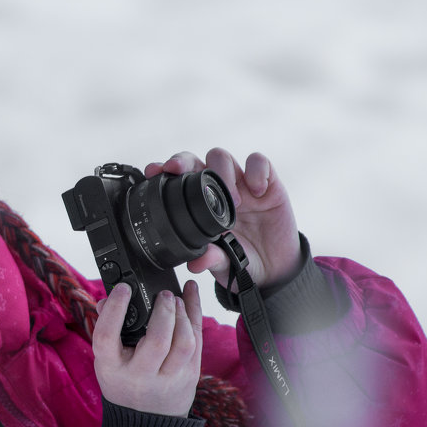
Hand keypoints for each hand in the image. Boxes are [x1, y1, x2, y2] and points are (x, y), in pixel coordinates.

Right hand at [93, 280, 202, 416]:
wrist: (146, 424)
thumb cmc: (123, 383)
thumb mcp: (107, 361)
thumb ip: (108, 329)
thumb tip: (109, 297)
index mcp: (111, 368)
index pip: (108, 335)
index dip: (115, 310)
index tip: (123, 289)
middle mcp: (140, 376)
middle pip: (157, 341)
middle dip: (164, 311)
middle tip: (164, 294)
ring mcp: (169, 378)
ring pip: (184, 343)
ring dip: (183, 315)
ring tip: (176, 299)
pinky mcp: (190, 375)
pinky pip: (197, 342)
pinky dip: (195, 316)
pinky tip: (190, 297)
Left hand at [145, 148, 302, 289]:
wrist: (274, 268)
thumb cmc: (242, 260)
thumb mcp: (224, 264)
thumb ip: (212, 260)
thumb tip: (195, 263)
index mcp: (198, 204)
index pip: (178, 179)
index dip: (165, 170)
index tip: (152, 171)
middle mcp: (216, 189)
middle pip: (195, 160)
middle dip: (184, 162)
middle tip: (180, 172)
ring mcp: (240, 183)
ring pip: (222, 157)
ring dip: (223, 174)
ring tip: (234, 202)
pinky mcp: (268, 183)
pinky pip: (260, 162)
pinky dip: (257, 171)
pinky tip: (258, 191)